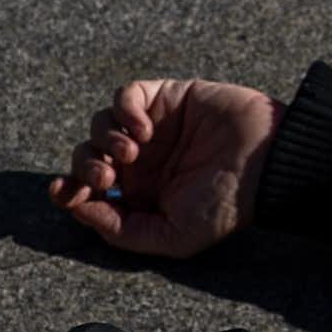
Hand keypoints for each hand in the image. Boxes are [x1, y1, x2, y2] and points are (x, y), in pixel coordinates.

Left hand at [49, 78, 282, 258]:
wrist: (267, 163)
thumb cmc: (229, 204)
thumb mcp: (176, 236)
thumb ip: (125, 233)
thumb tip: (79, 210)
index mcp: (142, 194)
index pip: (87, 188)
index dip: (68, 189)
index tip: (63, 192)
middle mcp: (143, 161)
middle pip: (87, 155)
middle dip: (86, 166)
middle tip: (107, 177)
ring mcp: (153, 127)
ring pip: (99, 124)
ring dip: (106, 138)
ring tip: (133, 152)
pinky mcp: (166, 97)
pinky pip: (126, 96)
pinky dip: (124, 109)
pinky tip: (143, 128)